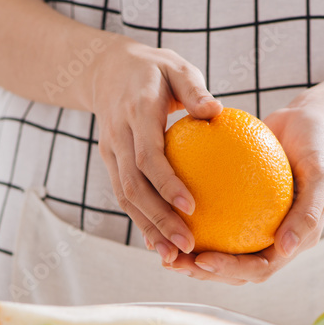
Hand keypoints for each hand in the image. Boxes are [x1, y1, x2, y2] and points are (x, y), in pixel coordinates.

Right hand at [93, 39, 221, 263]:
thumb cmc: (154, 69)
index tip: (191, 207)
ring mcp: (110, 152)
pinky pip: (125, 196)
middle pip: (133, 187)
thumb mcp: (176, 67)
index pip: (148, 155)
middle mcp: (117, 137)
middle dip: (158, 220)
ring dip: (148, 229)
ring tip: (174, 256)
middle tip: (187, 245)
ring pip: (125, 198)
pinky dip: (141, 221)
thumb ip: (194, 90)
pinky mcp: (110, 163)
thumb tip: (218, 112)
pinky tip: (162, 244)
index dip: (166, 183)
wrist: (105, 69)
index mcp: (135, 113)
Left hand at [165, 102, 323, 283]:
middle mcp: (271, 238)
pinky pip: (210, 211)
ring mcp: (253, 221)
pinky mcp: (238, 203)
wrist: (312, 118)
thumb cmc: (321, 144)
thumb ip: (307, 212)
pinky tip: (163, 206)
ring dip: (189, 251)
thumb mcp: (321, 174)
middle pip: (233, 267)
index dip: (230, 271)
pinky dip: (187, 215)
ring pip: (218, 245)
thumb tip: (285, 248)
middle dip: (201, 271)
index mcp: (292, 240)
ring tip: (159, 244)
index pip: (258, 268)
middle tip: (172, 261)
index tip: (202, 260)